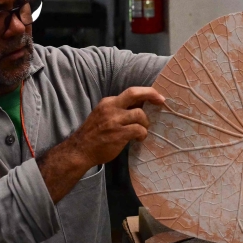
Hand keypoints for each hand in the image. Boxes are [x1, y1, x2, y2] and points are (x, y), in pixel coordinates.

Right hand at [38, 87, 164, 202]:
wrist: (80, 150)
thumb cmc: (94, 135)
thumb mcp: (103, 115)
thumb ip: (119, 110)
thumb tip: (140, 106)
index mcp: (108, 102)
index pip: (130, 92)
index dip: (146, 92)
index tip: (157, 96)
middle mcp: (111, 108)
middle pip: (134, 94)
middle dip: (151, 94)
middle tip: (161, 100)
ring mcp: (114, 121)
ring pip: (139, 114)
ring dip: (145, 123)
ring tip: (142, 131)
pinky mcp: (118, 134)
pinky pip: (138, 130)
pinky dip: (142, 134)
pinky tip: (139, 139)